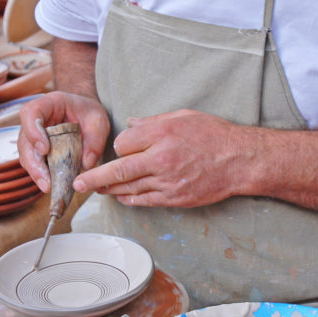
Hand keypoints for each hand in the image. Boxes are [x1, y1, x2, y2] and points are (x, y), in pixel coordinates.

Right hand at [18, 91, 110, 191]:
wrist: (83, 113)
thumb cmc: (88, 112)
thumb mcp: (98, 121)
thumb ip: (95, 140)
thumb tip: (87, 164)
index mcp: (47, 104)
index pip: (30, 113)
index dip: (33, 131)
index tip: (44, 149)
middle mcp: (34, 121)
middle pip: (25, 141)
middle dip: (34, 163)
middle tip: (46, 181)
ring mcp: (32, 137)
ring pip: (27, 156)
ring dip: (36, 173)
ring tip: (48, 187)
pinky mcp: (37, 152)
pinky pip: (34, 164)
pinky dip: (42, 175)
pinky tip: (52, 185)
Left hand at [71, 109, 244, 207]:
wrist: (240, 161)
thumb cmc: (214, 134)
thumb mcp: (184, 117)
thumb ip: (154, 122)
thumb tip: (131, 124)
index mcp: (162, 134)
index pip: (123, 143)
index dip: (118, 146)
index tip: (120, 148)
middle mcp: (161, 158)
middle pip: (119, 169)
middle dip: (94, 177)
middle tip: (78, 183)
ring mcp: (167, 181)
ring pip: (129, 187)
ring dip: (110, 189)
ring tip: (95, 190)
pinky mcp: (174, 197)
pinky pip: (145, 200)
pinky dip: (130, 199)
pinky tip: (121, 197)